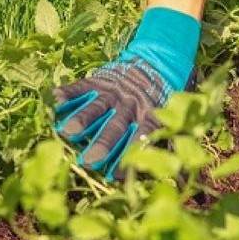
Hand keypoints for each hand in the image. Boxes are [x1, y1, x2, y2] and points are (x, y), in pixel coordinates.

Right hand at [54, 7, 200, 178]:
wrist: (157, 60)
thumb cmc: (162, 100)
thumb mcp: (171, 119)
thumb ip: (170, 146)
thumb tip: (183, 178)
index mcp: (150, 116)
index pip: (141, 137)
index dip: (130, 156)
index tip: (118, 175)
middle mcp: (131, 105)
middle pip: (116, 126)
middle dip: (103, 143)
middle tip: (90, 161)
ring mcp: (114, 91)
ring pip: (98, 106)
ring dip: (83, 118)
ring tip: (67, 132)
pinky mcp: (100, 80)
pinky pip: (83, 86)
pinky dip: (69, 93)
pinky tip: (55, 100)